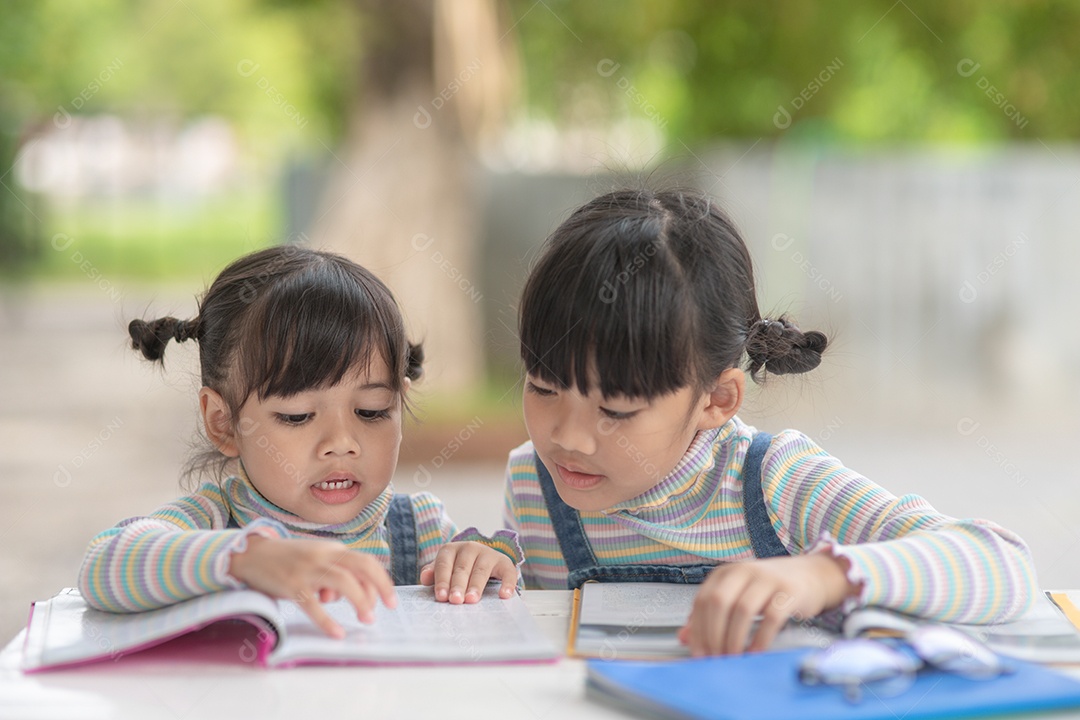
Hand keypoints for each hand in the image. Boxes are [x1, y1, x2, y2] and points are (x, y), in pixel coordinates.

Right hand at [229, 535, 396, 637]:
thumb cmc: (289, 560)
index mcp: (332, 550)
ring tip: (368, 619)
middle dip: (379, 586)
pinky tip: (338, 633)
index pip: (365, 562)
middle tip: (389, 607)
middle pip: (361, 567)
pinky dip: (328, 620)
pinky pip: (313, 604)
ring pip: (343, 582)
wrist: (252, 554)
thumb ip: (336, 574)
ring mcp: (308, 569)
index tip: (389, 600)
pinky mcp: (291, 585)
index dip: (380, 580)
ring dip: (360, 601)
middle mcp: (323, 556)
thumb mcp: (317, 560)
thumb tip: (355, 596)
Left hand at [419, 541, 518, 603]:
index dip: (442, 580)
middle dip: (457, 585)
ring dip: (476, 586)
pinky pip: (507, 572)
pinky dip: (507, 584)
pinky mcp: (504, 562)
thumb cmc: (458, 569)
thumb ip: (433, 573)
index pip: (444, 564)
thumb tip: (424, 578)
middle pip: (462, 568)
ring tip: (471, 599)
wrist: (483, 560)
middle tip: (455, 600)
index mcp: (451, 549)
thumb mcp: (444, 568)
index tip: (441, 596)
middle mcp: (470, 548)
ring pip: (481, 571)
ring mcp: (488, 554)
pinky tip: (504, 595)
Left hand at [678, 554, 857, 655]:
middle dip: (713, 635)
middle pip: (718, 603)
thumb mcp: (737, 595)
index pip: (702, 600)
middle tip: (714, 658)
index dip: (697, 629)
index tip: (698, 652)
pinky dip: (759, 639)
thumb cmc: (770, 589)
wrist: (811, 575)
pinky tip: (754, 653)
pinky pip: (771, 618)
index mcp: (726, 572)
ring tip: (732, 658)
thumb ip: (710, 614)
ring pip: (742, 610)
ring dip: (734, 639)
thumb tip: (685, 637)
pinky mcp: (788, 592)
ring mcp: (767, 579)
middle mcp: (744, 571)